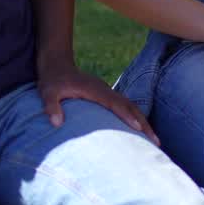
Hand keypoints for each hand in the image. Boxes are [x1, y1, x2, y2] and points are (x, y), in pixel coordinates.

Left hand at [37, 61, 158, 144]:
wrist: (57, 63)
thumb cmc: (52, 79)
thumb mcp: (47, 92)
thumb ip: (51, 106)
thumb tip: (56, 123)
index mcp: (95, 90)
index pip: (115, 104)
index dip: (127, 116)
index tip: (139, 129)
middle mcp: (105, 90)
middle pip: (130, 107)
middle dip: (144, 124)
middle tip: (156, 142)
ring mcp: (107, 92)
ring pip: (131, 107)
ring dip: (143, 122)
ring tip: (155, 140)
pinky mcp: (106, 96)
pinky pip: (125, 107)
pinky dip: (135, 118)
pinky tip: (140, 130)